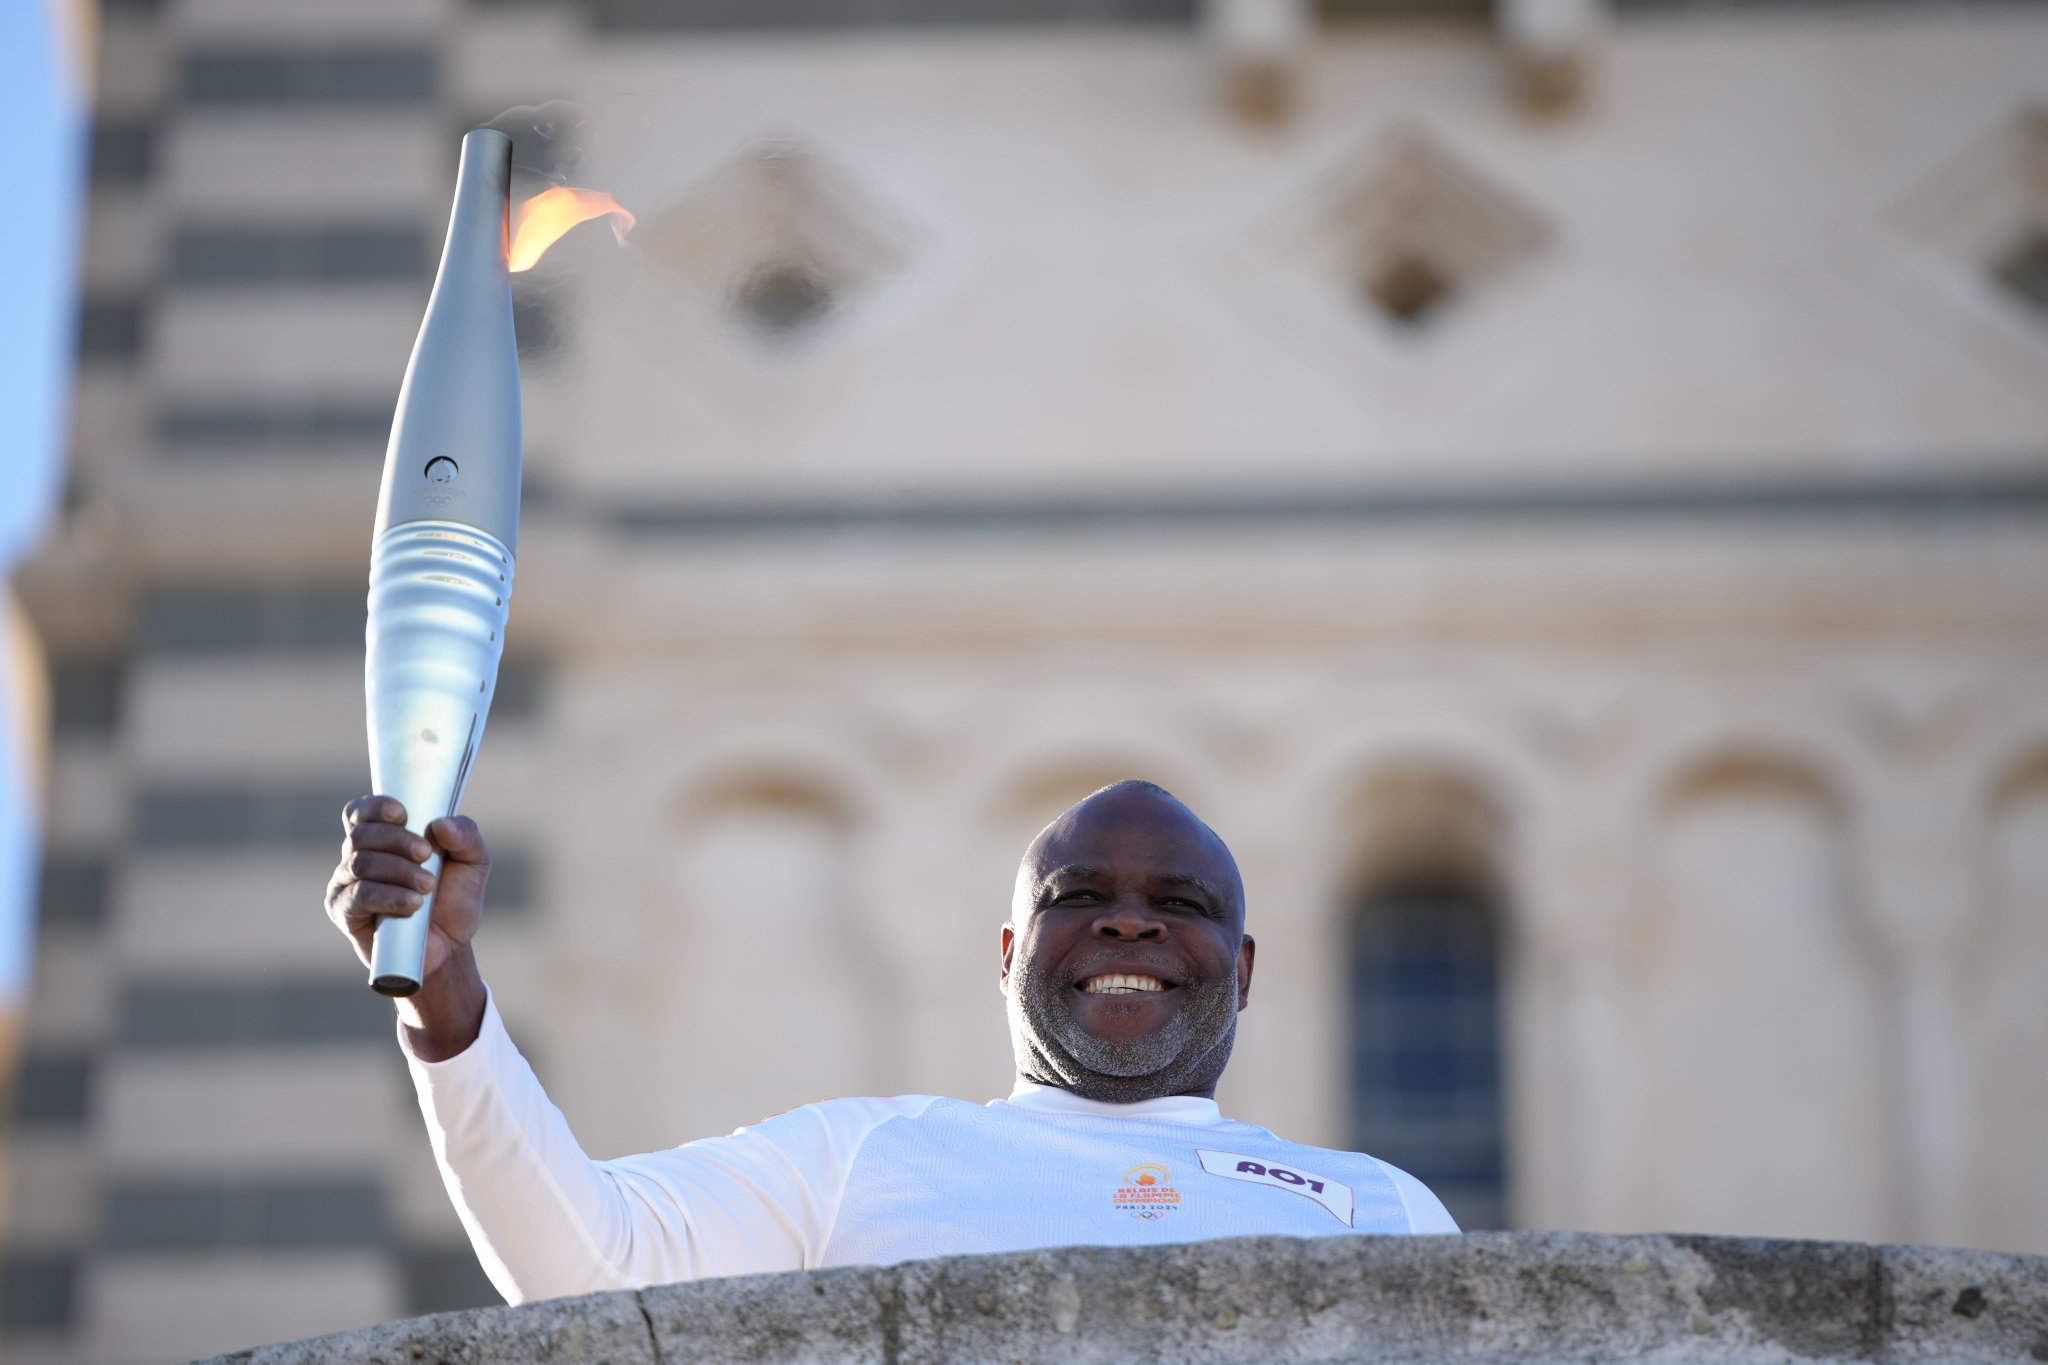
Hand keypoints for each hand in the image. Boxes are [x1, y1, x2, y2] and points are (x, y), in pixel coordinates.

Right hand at [326, 795, 490, 989]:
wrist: (449, 947)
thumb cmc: (454, 900)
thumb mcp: (474, 862)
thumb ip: (466, 835)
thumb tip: (440, 824)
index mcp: (383, 838)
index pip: (360, 812)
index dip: (375, 807)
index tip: (402, 813)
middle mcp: (358, 856)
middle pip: (362, 834)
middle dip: (398, 840)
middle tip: (426, 855)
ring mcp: (347, 884)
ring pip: (360, 863)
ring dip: (398, 871)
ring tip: (427, 887)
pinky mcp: (344, 912)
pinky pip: (358, 895)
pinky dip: (388, 896)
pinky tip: (412, 904)